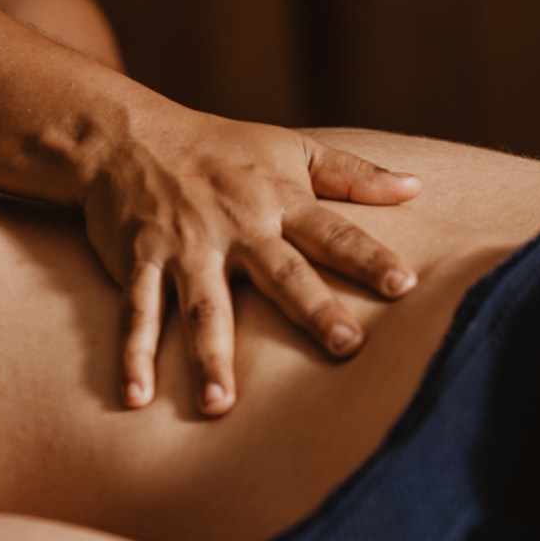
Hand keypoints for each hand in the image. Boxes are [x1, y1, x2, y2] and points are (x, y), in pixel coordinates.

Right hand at [80, 108, 421, 415]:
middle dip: (314, 309)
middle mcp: (235, 226)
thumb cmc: (218, 146)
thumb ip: (351, 173)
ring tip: (220, 406)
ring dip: (210, 356)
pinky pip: (137, 313)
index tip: (406, 285)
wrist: (124, 134)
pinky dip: (133, 355)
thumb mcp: (288, 148)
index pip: (332, 232)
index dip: (369, 257)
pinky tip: (137, 399)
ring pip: (202, 307)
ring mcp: (184, 246)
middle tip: (347, 347)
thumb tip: (416, 187)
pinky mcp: (137, 260)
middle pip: (280, 274)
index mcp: (277, 199)